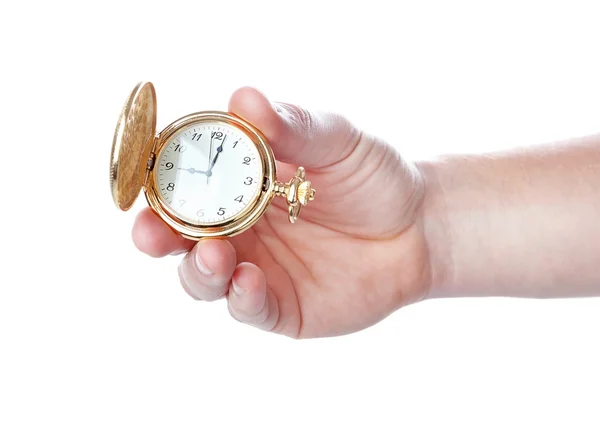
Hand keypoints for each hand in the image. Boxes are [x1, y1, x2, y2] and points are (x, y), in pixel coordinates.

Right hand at [132, 87, 431, 337]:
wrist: (421, 228)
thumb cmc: (373, 177)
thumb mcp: (337, 141)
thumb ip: (293, 126)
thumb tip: (244, 97)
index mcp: (237, 183)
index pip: (182, 181)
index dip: (157, 179)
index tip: (143, 173)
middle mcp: (236, 228)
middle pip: (177, 235)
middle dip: (156, 234)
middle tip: (148, 229)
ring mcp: (253, 268)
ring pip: (202, 277)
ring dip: (197, 268)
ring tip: (214, 253)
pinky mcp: (279, 306)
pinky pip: (247, 307)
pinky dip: (241, 297)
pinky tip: (249, 281)